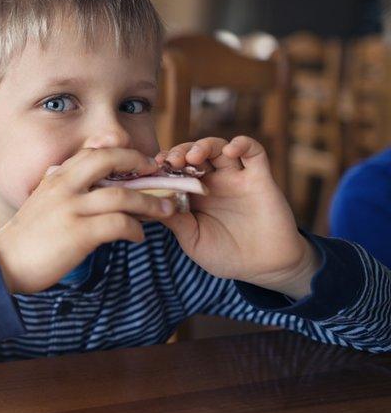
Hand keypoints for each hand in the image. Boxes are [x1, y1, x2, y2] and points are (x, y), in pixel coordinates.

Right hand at [0, 148, 174, 293]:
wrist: (4, 263)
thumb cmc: (26, 237)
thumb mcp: (42, 201)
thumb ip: (61, 188)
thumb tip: (82, 183)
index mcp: (56, 177)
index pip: (92, 151)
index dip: (121, 151)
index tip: (140, 161)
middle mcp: (64, 187)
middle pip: (109, 159)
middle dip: (139, 163)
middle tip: (158, 174)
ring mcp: (72, 209)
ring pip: (123, 195)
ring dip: (151, 203)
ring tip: (167, 210)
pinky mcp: (79, 235)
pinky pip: (119, 225)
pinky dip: (135, 230)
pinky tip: (138, 236)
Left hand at [158, 136, 318, 297]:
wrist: (264, 267)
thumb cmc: (225, 256)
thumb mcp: (192, 239)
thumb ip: (175, 220)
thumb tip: (148, 202)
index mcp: (193, 195)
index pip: (175, 170)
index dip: (163, 165)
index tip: (153, 168)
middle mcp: (212, 182)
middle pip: (194, 154)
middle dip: (180, 152)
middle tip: (171, 161)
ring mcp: (236, 178)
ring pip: (218, 148)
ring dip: (204, 146)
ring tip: (194, 157)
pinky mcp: (260, 178)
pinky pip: (254, 152)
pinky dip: (242, 144)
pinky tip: (230, 151)